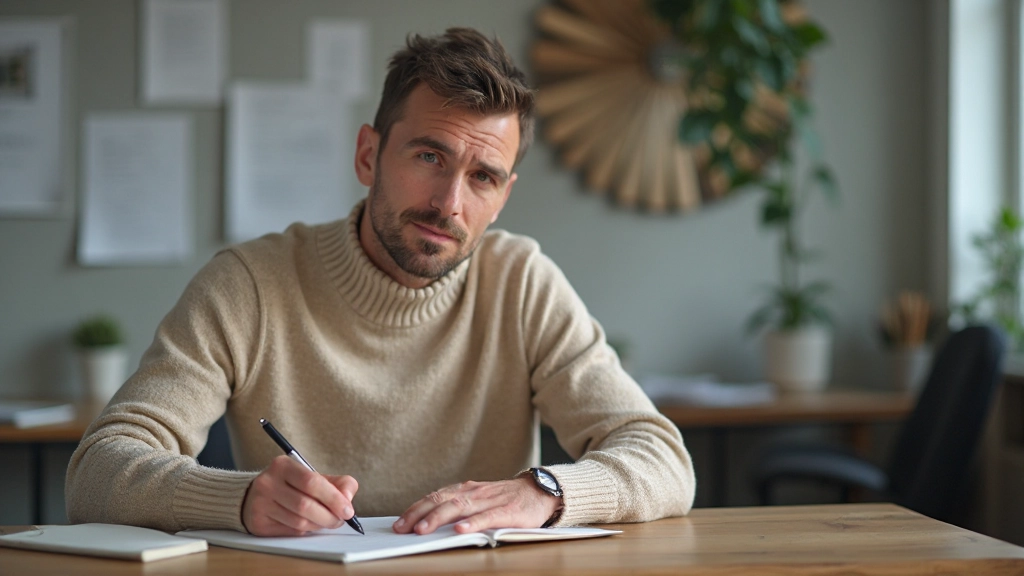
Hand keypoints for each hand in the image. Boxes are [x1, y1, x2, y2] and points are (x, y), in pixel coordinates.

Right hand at [241, 455, 358, 535]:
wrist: (256, 496)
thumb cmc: (292, 486)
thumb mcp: (313, 476)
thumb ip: (337, 483)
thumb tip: (347, 498)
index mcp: (283, 465)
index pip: (312, 482)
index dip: (333, 498)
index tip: (348, 510)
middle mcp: (268, 483)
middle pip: (305, 505)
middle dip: (329, 516)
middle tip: (340, 520)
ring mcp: (260, 504)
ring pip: (299, 522)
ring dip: (319, 525)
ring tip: (326, 522)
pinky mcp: (258, 523)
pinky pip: (290, 532)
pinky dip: (305, 531)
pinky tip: (308, 524)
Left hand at [393, 477, 560, 534]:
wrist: (539, 491)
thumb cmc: (505, 499)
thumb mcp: (479, 498)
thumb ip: (459, 506)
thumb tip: (429, 521)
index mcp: (466, 490)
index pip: (435, 497)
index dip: (415, 509)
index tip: (399, 523)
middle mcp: (474, 492)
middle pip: (442, 501)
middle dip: (420, 514)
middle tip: (403, 528)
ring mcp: (490, 501)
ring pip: (460, 508)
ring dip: (439, 518)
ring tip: (423, 529)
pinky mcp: (507, 511)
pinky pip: (487, 517)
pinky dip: (473, 523)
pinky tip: (461, 530)